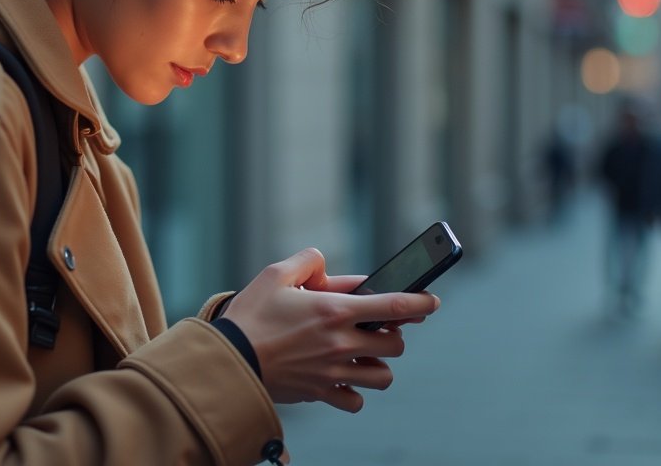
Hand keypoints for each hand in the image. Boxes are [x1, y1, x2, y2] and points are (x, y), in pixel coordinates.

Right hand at [222, 248, 439, 412]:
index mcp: (334, 310)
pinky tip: (343, 378)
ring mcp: (333, 372)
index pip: (395, 306)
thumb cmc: (250, 316)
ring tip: (362, 354)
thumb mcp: (275, 274)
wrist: (229, 360)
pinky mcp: (320, 393)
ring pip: (382, 376)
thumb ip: (306, 261)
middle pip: (395, 344)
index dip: (421, 302)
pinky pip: (355, 401)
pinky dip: (354, 391)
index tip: (432, 302)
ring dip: (378, 364)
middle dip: (392, 334)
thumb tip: (323, 262)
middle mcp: (340, 343)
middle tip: (377, 327)